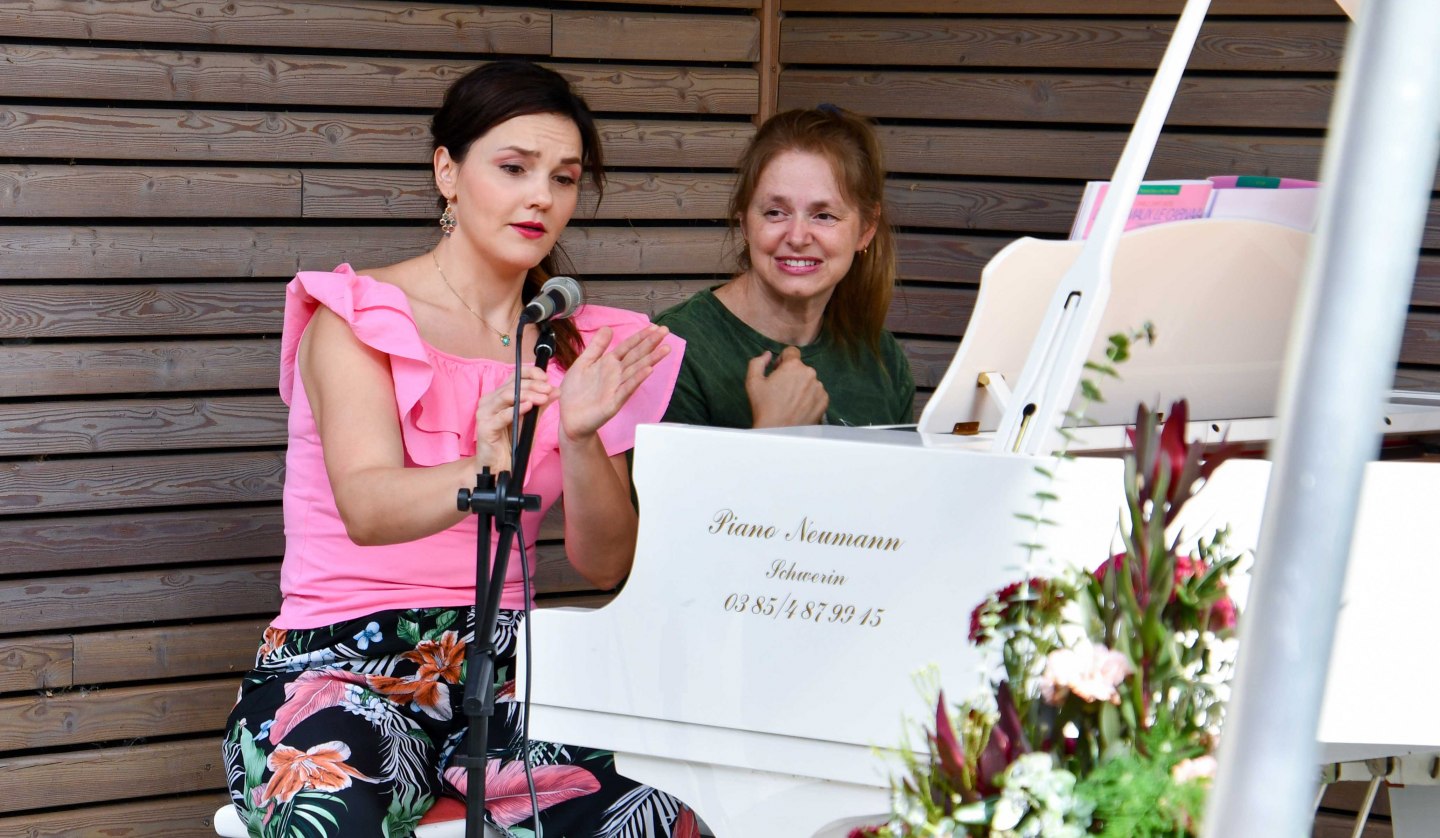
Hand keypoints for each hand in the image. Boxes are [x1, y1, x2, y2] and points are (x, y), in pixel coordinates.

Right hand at [474, 365, 553, 473]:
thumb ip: (540, 406)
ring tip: (542, 398)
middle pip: (512, 385)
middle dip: (533, 385)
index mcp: (499, 396)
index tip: (547, 379)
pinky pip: (501, 416)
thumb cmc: (513, 443)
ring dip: (527, 395)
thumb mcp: (531, 421)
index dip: (531, 374)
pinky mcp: (484, 428)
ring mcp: (485, 413)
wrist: (499, 467)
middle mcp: (489, 401)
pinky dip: (515, 410)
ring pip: (506, 397)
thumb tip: (556, 390)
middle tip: (549, 389)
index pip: (515, 376)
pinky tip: (528, 407)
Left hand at [560, 325, 670, 442]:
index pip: (628, 347)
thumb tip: (608, 328)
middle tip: (665, 331)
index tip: (654, 327)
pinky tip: (649, 370)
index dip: (640, 337)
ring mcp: (617, 388)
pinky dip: (637, 379)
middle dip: (651, 343)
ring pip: (637, 370)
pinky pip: (627, 388)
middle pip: (636, 356)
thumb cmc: (575, 392)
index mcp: (609, 364)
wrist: (569, 417)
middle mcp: (617, 374)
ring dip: (651, 359)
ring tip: (665, 349)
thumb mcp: (583, 363)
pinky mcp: (614, 402)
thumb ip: (596, 347)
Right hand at [746, 346, 827, 427]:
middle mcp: (809, 373)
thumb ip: (758, 362)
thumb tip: (768, 355)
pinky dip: (809, 398)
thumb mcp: (753, 382)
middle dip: (792, 375)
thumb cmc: (764, 407)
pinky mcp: (824, 400)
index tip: (778, 372)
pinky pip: (817, 393)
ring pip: (809, 381)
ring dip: (801, 386)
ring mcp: (819, 387)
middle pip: (801, 368)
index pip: (792, 352)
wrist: (778, 432)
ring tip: (790, 401)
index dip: (783, 360)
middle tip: (781, 390)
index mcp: (793, 366)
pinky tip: (799, 407)